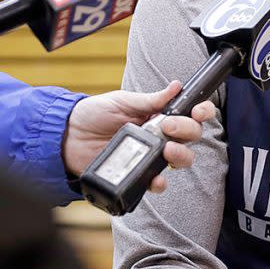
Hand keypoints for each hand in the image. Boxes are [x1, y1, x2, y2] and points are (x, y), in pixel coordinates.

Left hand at [62, 80, 215, 193]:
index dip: (201, 112)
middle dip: (188, 131)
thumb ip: (150, 99)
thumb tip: (176, 86)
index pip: (190, 114)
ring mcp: (151, 156)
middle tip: (169, 127)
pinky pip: (156, 182)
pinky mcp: (138, 174)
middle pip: (191, 137)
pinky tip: (156, 177)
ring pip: (181, 160)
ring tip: (167, 151)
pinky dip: (159, 182)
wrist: (68, 137)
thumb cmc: (94, 114)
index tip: (198, 111)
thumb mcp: (122, 101)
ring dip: (181, 156)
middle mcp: (160, 136)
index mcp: (159, 115)